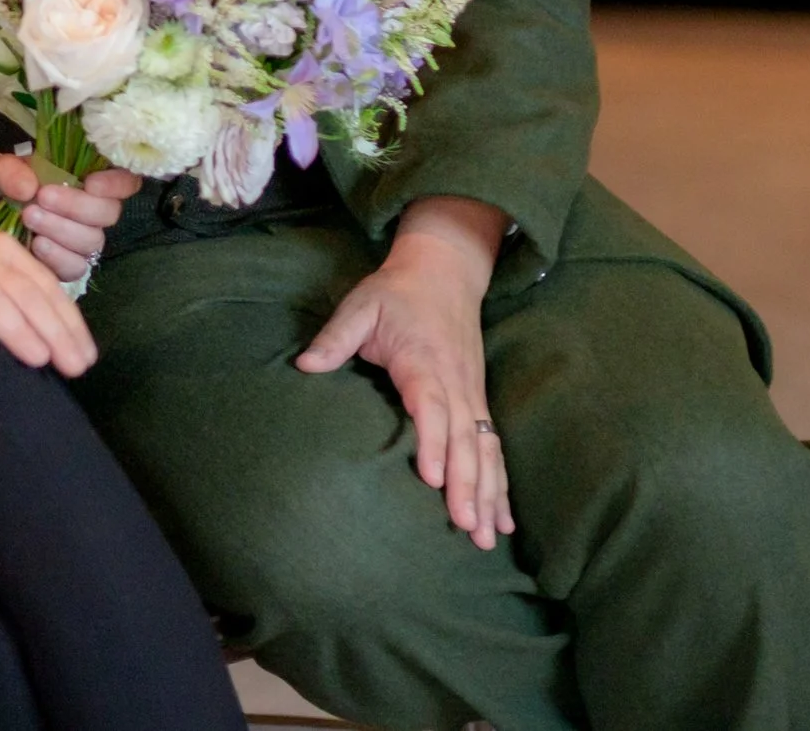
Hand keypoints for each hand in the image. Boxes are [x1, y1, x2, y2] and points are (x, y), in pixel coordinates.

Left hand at [0, 153, 139, 280]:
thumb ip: (9, 170)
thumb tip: (30, 186)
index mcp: (80, 176)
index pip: (122, 179)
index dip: (116, 183)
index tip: (90, 182)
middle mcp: (86, 208)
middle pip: (109, 213)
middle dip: (77, 206)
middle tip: (42, 197)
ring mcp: (77, 238)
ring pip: (92, 241)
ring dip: (63, 230)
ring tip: (29, 218)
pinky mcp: (63, 264)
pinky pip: (76, 267)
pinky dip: (57, 257)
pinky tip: (35, 245)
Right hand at [0, 217, 97, 376]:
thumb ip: (21, 294)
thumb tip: (61, 341)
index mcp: (5, 252)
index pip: (45, 287)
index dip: (69, 322)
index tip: (87, 358)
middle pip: (22, 292)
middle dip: (53, 330)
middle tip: (73, 367)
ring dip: (12, 326)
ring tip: (36, 358)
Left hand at [296, 196, 513, 548]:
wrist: (443, 273)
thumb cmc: (394, 294)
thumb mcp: (359, 305)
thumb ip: (335, 337)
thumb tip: (304, 365)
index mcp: (424, 360)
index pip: (432, 406)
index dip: (434, 442)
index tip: (432, 478)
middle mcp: (456, 382)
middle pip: (466, 439)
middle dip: (468, 484)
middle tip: (466, 526)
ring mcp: (472, 394)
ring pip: (486, 450)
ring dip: (489, 493)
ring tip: (487, 536)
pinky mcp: (478, 401)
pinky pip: (493, 447)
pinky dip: (500, 483)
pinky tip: (504, 519)